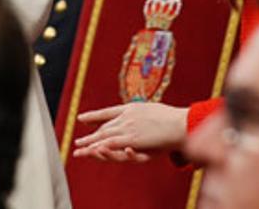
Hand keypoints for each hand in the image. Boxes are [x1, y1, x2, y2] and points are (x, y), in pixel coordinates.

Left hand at [73, 102, 188, 162]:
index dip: (94, 116)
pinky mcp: (132, 138)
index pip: (108, 112)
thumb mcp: (154, 110)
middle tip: (78, 142)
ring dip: (90, 143)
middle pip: (104, 127)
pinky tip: (92, 151)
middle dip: (90, 135)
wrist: (180, 123)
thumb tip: (143, 112)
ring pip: (104, 136)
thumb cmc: (172, 117)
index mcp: (132, 107)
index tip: (81, 118)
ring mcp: (129, 127)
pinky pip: (112, 143)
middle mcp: (127, 116)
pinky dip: (101, 147)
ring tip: (79, 148)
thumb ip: (144, 112)